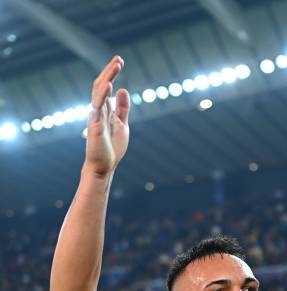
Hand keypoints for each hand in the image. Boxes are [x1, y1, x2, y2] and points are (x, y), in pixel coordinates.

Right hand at [85, 56, 129, 176]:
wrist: (104, 166)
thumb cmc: (112, 148)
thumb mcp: (122, 125)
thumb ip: (122, 109)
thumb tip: (123, 89)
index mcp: (104, 109)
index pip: (106, 86)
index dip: (112, 73)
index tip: (119, 60)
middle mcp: (98, 110)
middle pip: (100, 85)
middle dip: (110, 71)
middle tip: (119, 59)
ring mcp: (95, 117)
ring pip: (98, 92)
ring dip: (108, 77)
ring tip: (117, 65)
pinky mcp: (95, 126)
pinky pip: (97, 107)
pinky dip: (103, 95)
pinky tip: (109, 85)